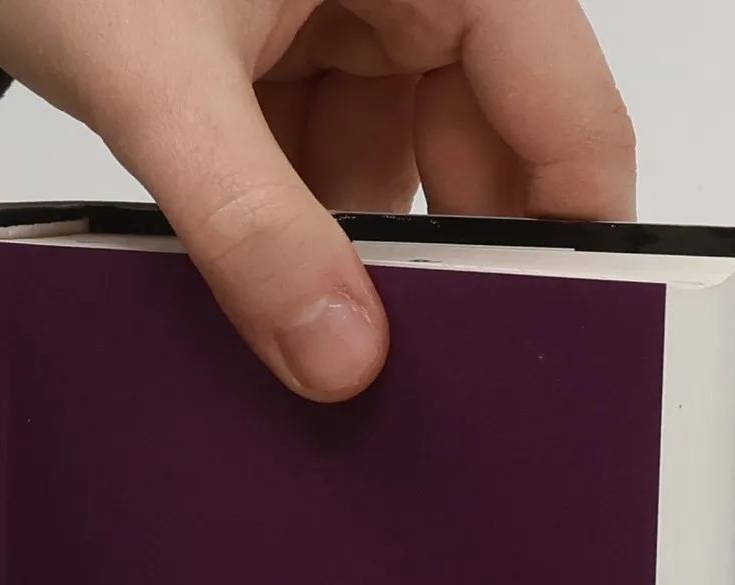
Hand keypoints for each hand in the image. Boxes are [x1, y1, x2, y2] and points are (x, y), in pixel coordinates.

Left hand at [0, 0, 635, 398]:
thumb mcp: (159, 80)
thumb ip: (249, 222)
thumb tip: (339, 359)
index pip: (565, 107)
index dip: (576, 235)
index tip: (558, 357)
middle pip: (487, 154)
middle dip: (451, 272)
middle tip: (427, 397)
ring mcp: (353, 25)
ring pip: (397, 179)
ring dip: (358, 270)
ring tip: (334, 366)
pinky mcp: (288, 65)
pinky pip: (322, 176)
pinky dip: (295, 242)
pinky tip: (270, 313)